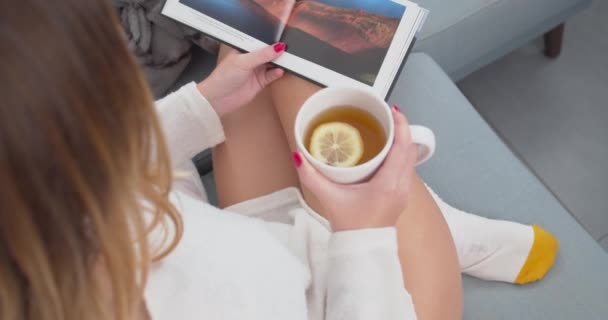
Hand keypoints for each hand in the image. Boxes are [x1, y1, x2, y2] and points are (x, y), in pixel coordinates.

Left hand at [197, 43, 285, 116]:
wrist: (219, 99)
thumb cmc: (223, 77)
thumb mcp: (243, 62)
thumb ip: (261, 55)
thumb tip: (277, 48)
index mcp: (244, 50)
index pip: (261, 43)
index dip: (271, 42)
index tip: (283, 41)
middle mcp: (250, 59)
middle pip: (268, 54)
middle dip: (277, 53)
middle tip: (288, 51)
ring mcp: (255, 71)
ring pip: (271, 65)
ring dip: (279, 63)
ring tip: (288, 61)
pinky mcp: (260, 83)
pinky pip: (271, 76)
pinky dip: (277, 74)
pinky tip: (280, 71)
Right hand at [293, 107, 418, 231]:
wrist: (362, 250)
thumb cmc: (350, 227)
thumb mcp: (329, 198)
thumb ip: (311, 176)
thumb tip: (299, 155)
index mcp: (388, 184)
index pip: (402, 147)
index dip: (401, 125)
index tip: (393, 110)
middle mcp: (401, 186)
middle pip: (410, 149)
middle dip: (401, 129)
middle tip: (386, 116)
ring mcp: (404, 192)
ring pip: (411, 158)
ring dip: (402, 142)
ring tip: (386, 130)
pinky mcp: (401, 196)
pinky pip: (407, 168)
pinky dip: (401, 154)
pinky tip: (386, 151)